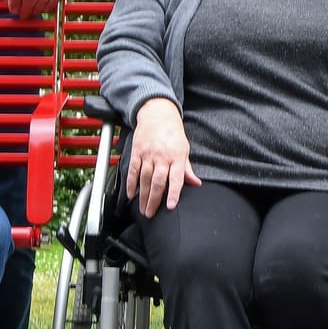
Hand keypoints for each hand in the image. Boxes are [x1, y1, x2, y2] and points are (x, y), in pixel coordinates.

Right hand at [126, 99, 199, 217]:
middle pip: (158, 182)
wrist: (157, 114)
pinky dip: (131, 184)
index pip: (176, 178)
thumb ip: (187, 169)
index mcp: (177, 156)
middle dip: (154, 200)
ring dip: (142, 196)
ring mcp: (148, 154)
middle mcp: (162, 156)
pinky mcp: (137, 152)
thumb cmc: (173, 134)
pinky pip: (133, 171)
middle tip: (150, 214)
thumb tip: (196, 183)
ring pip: (144, 179)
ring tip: (142, 209)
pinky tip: (131, 194)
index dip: (173, 193)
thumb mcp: (184, 149)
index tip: (170, 206)